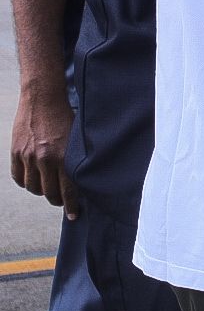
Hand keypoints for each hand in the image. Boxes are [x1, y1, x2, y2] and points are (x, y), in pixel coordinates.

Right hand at [10, 81, 78, 218]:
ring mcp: (28, 156)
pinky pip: (18, 177)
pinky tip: (33, 178)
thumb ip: (76, 157)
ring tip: (48, 186)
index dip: (71, 205)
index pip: (68, 189)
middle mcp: (45, 158)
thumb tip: (80, 178)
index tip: (73, 215)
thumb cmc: (65, 113)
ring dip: (41, 190)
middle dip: (57, 200)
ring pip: (33, 188)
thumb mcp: (76, 135)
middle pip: (49, 193)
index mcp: (64, 155)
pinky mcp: (16, 152)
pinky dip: (26, 181)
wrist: (43, 96)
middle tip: (61, 200)